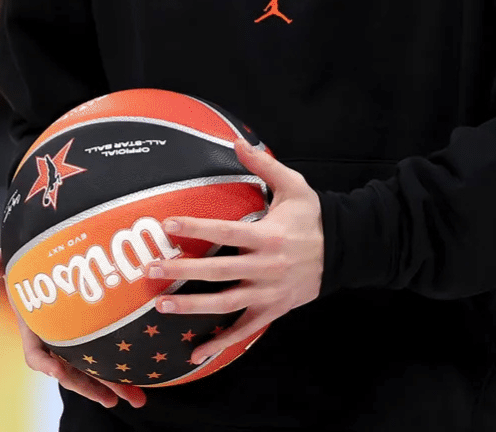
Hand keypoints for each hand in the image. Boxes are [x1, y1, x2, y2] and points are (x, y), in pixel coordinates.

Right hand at [0, 249, 146, 409]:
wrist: (56, 254)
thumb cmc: (35, 259)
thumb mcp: (18, 256)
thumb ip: (2, 259)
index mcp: (37, 327)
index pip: (36, 354)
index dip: (45, 364)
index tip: (57, 371)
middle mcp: (58, 339)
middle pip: (73, 371)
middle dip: (92, 387)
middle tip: (115, 400)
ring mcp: (79, 338)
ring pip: (96, 367)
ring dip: (115, 384)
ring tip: (138, 399)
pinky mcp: (100, 331)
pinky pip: (111, 353)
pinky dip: (126, 364)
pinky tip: (145, 375)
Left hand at [140, 138, 322, 366]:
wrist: (344, 250)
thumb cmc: (313, 217)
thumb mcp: (294, 186)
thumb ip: (264, 165)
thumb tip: (237, 141)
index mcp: (269, 236)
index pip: (226, 232)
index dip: (196, 228)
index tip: (167, 225)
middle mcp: (266, 267)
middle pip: (219, 272)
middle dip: (183, 271)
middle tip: (151, 270)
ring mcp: (269, 293)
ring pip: (226, 304)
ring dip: (193, 306)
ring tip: (162, 305)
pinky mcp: (273, 311)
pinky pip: (245, 330)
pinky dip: (221, 343)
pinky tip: (196, 353)